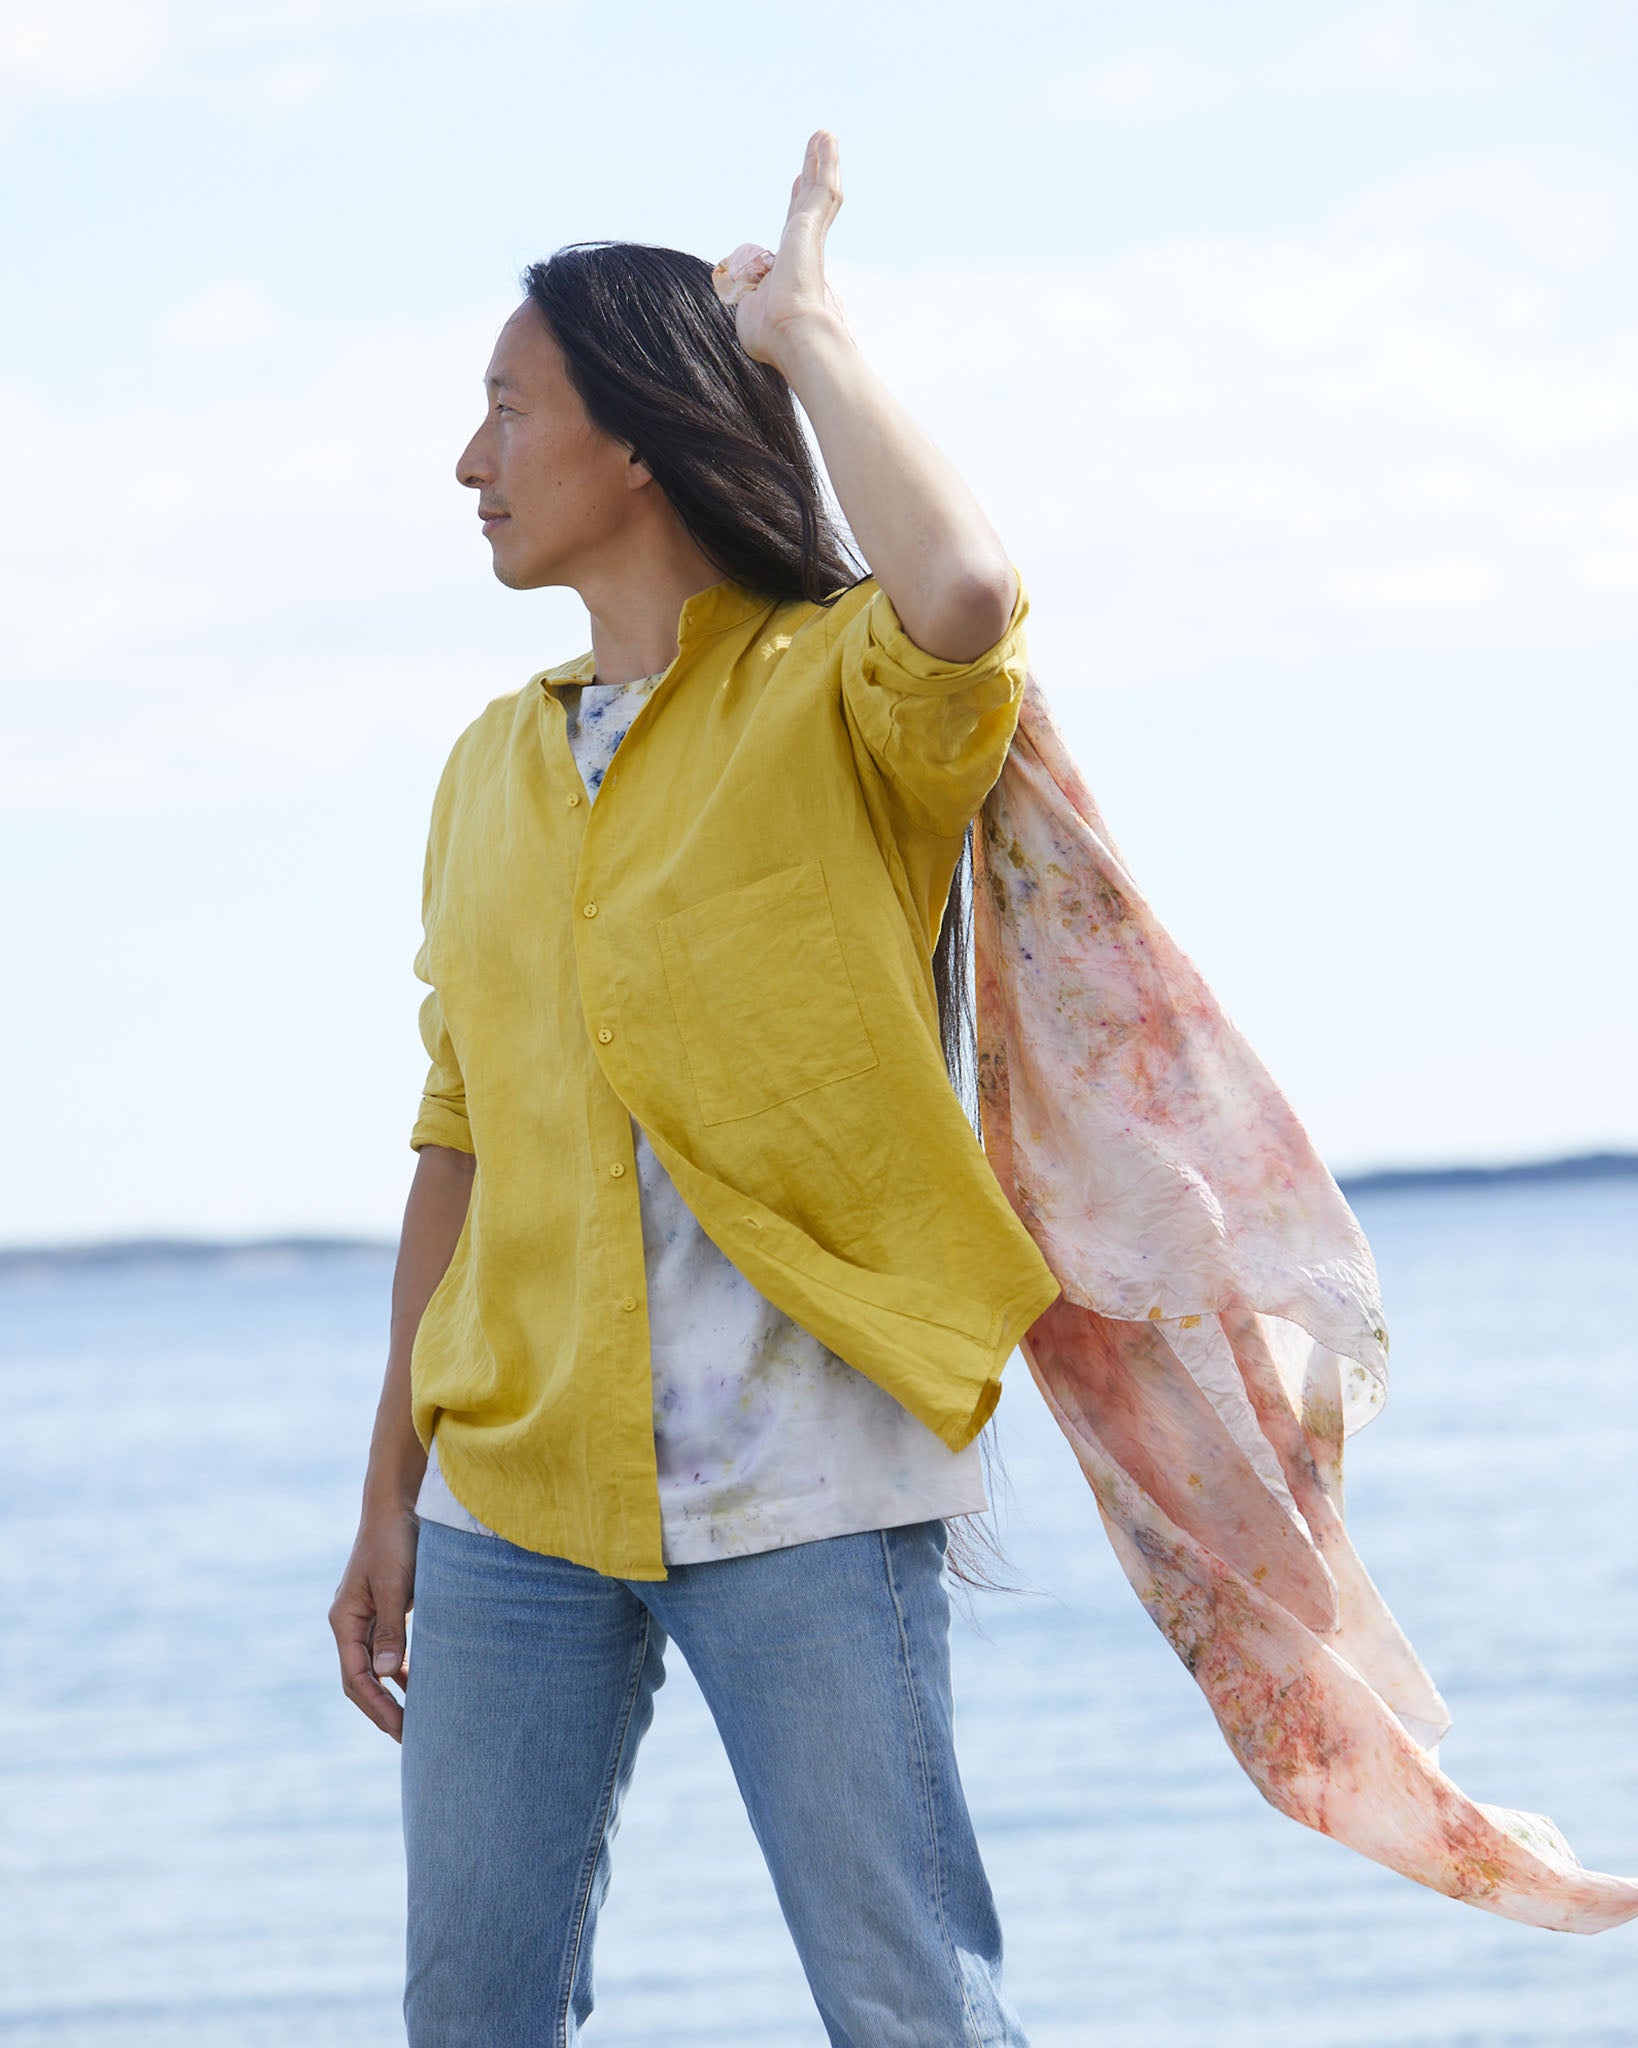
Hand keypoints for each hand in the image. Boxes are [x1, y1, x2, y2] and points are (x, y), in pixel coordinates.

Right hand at [329, 1507, 417, 1741]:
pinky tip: (420, 1683)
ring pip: (376, 1667)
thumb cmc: (395, 1540)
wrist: (399, 1502)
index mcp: (345, 1620)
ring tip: (418, 1719)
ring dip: (393, 1693)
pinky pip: (389, 1649)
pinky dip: (402, 1669)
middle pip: (362, 1679)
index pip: (356, 1678)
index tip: (401, 1730)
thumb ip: (391, 1628)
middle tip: (411, 1739)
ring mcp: (367, 1616)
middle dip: (383, 1710)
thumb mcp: (395, 1584)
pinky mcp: (386, 1608)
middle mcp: (352, 1622)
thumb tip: (386, 1673)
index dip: (377, 1707)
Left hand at [713, 129, 851, 372]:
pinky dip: (825, 162)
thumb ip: (744, 294)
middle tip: (818, 150)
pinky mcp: (811, 227)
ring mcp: (811, 239)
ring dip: (823, 162)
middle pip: (810, 204)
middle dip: (812, 176)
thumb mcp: (747, 308)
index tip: (797, 187)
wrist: (793, 336)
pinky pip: (823, 187)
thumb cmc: (770, 335)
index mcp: (791, 270)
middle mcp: (806, 252)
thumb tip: (735, 289)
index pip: (795, 231)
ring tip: (825, 135)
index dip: (796, 207)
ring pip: (821, 192)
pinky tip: (826, 138)